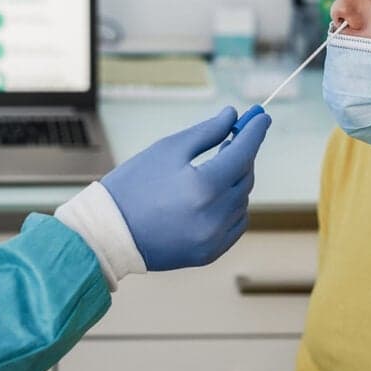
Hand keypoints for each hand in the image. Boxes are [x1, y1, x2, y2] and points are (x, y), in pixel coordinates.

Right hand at [102, 106, 270, 270]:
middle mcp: (215, 215)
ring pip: (242, 202)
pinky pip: (235, 225)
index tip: (262, 117)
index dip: (254, 132)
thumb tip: (233, 116)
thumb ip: (206, 132)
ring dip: (235, 182)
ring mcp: (214, 238)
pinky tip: (216, 196)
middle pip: (245, 177)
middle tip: (232, 139)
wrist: (108, 232)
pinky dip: (232, 208)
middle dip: (242, 156)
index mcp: (204, 185)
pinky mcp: (209, 254)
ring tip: (217, 169)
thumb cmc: (133, 185)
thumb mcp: (167, 150)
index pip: (243, 153)